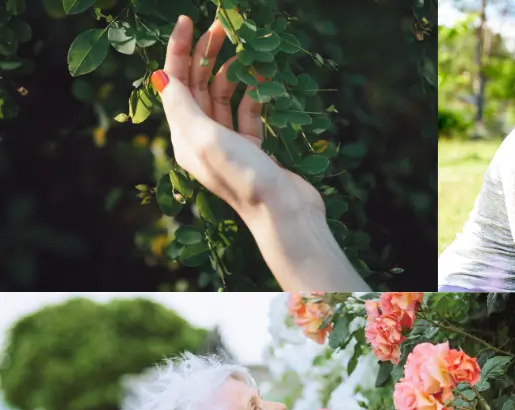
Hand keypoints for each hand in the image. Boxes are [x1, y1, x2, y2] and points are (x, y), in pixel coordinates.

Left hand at [153, 15, 320, 220]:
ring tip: (245, 51)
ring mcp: (229, 143)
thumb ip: (182, 105)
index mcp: (183, 136)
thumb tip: (159, 76)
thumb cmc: (242, 175)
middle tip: (221, 27)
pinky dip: (254, 94)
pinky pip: (248, 112)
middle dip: (205, 55)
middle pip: (197, 86)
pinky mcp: (254, 147)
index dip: (178, 50)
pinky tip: (263, 80)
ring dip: (232, 72)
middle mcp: (202, 138)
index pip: (173, 83)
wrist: (283, 212)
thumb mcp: (205, 138)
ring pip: (224, 96)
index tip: (188, 21)